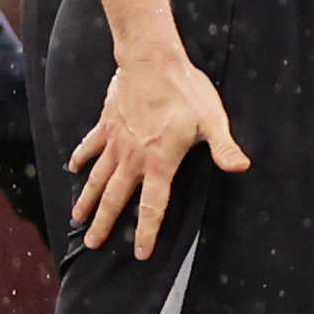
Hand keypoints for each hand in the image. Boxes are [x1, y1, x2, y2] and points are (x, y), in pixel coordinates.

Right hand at [69, 50, 252, 258]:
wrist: (151, 60)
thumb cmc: (185, 90)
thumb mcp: (212, 120)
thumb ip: (223, 147)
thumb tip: (241, 167)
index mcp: (159, 162)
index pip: (152, 205)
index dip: (147, 231)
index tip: (140, 253)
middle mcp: (132, 158)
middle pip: (115, 198)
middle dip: (104, 224)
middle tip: (92, 244)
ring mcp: (116, 141)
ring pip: (97, 177)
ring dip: (87, 199)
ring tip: (76, 218)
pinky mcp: (106, 124)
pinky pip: (90, 145)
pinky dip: (81, 157)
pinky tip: (72, 168)